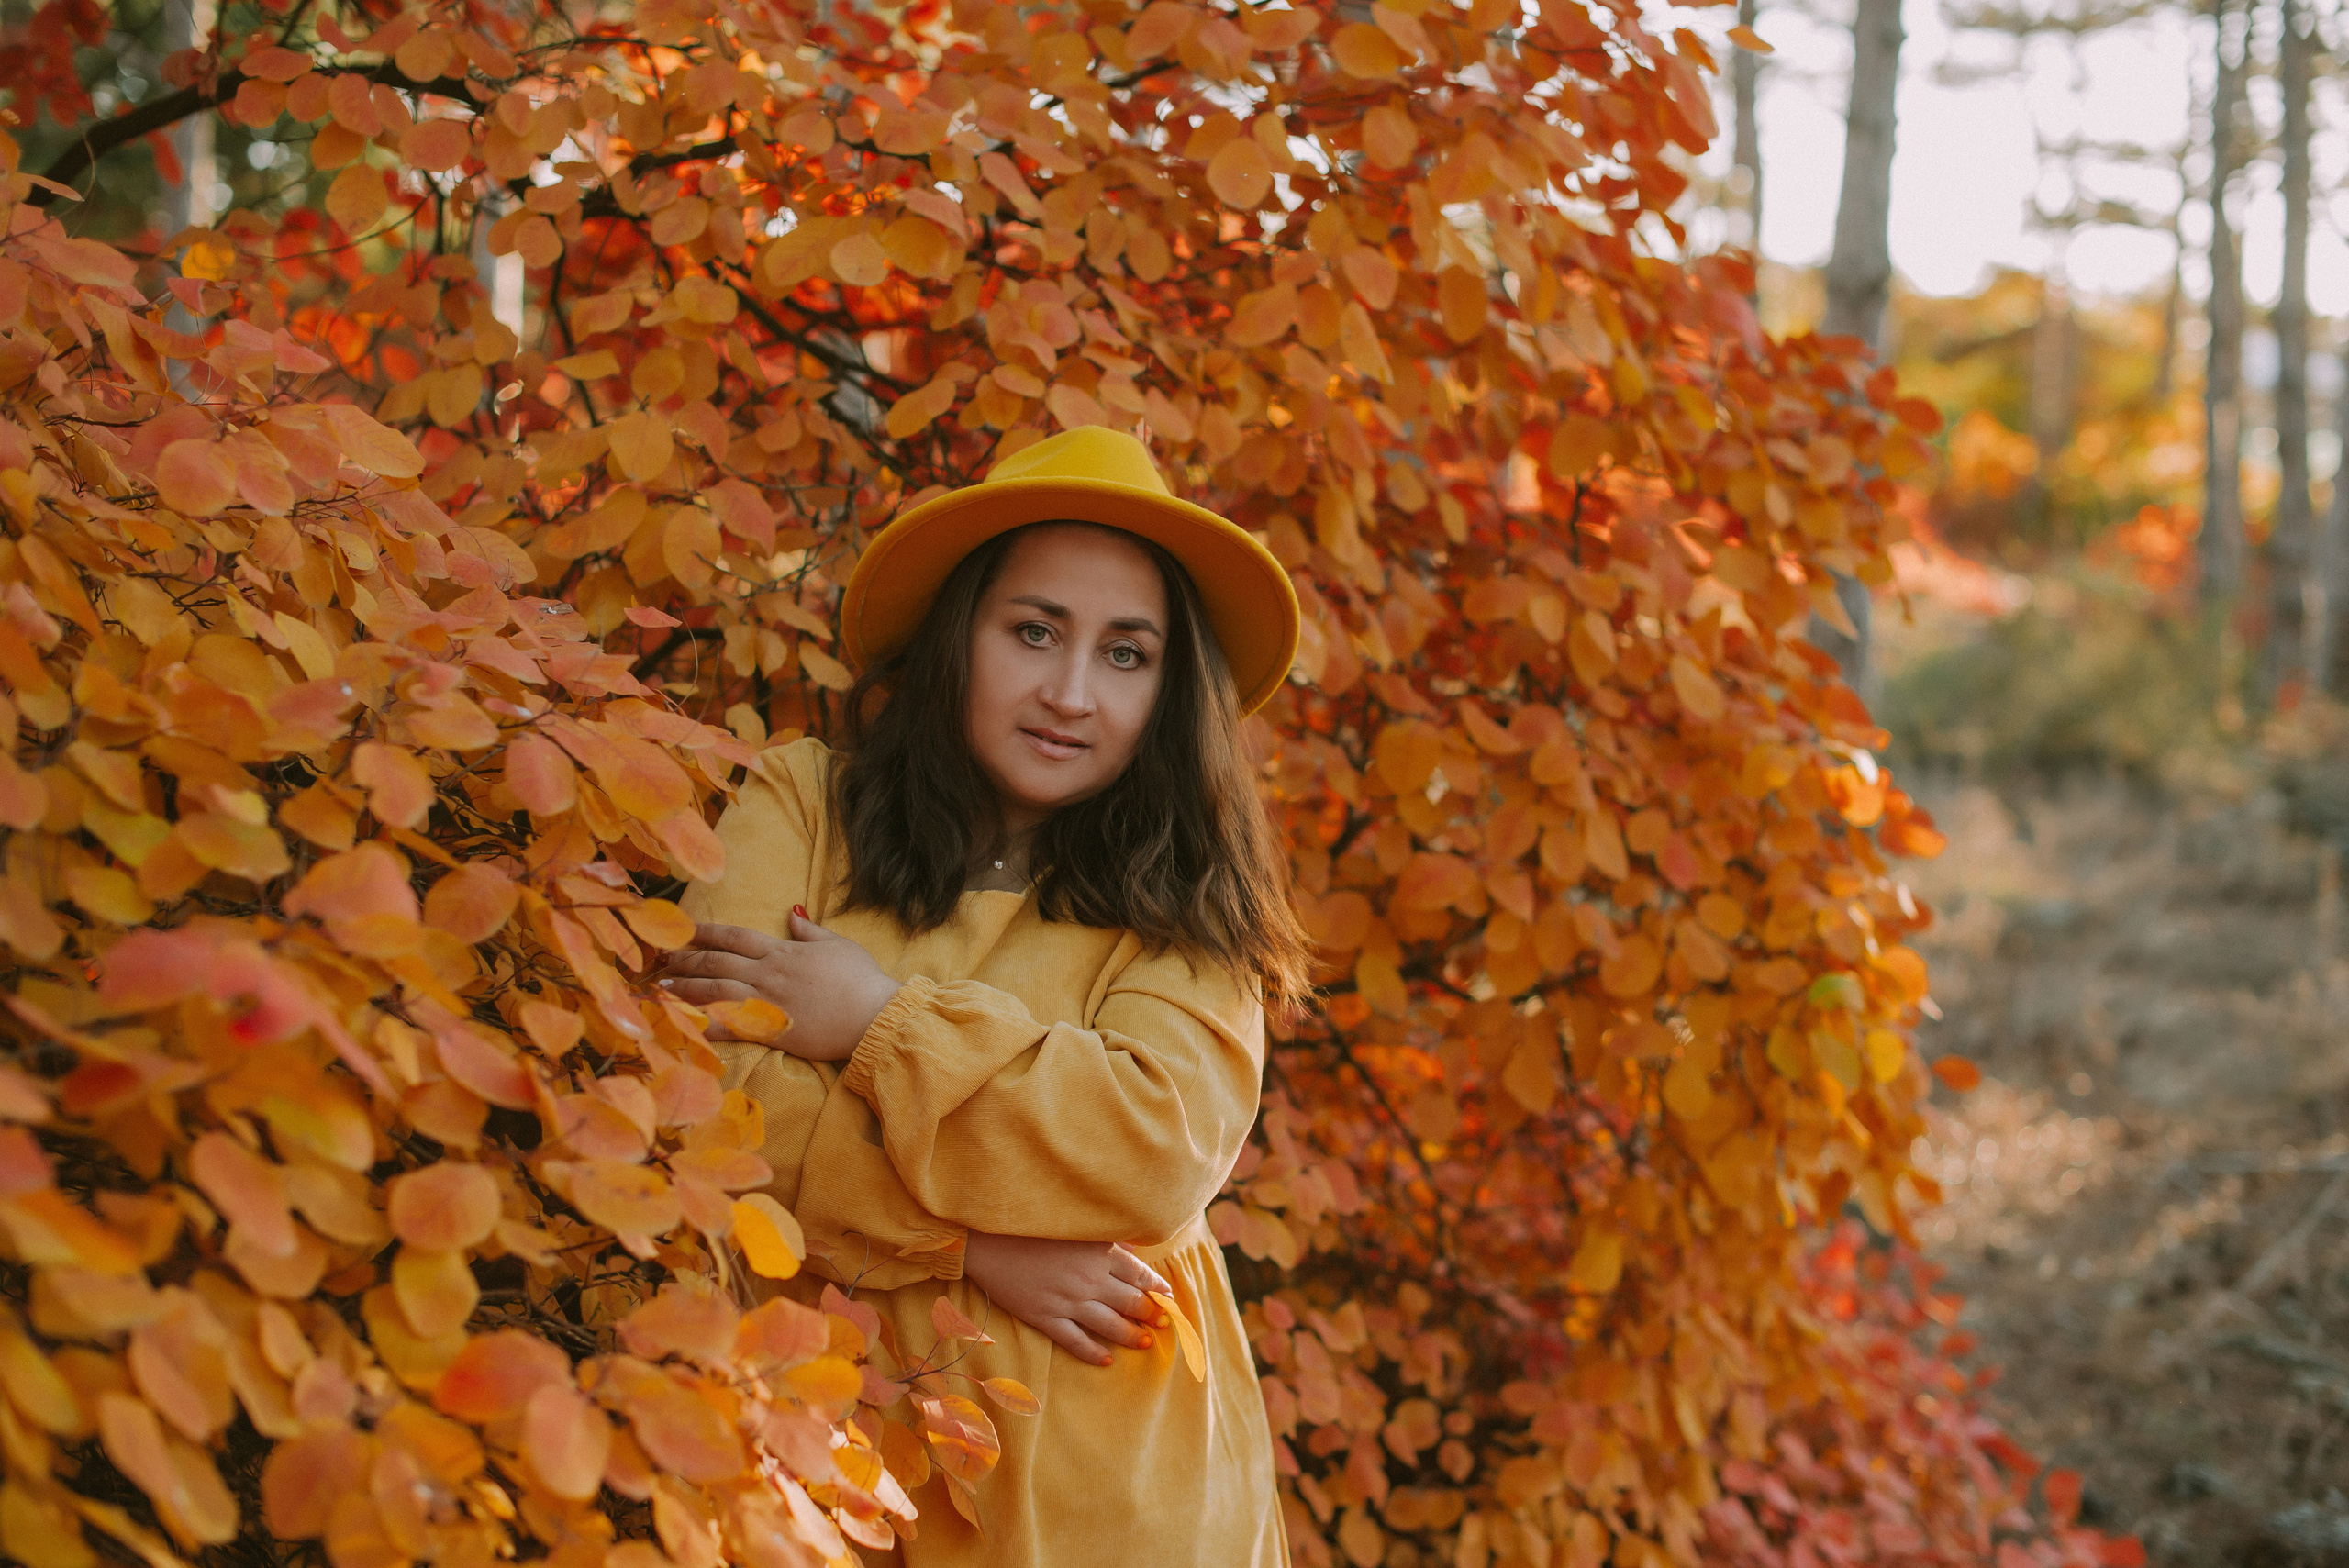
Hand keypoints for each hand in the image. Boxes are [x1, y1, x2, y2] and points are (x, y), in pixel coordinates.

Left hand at [661, 911, 900, 1060]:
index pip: (734, 936)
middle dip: (685, 958)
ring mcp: (766, 1001)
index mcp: (782, 951)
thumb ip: (810, 930)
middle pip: (717, 961)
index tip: (682, 928)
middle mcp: (768, 973)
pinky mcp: (770, 1029)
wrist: (873, 1014)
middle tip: (660, 957)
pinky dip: (703, 1024)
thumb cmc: (861, 979)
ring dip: (686, 987)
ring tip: (662, 986)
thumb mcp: (838, 944)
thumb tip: (792, 912)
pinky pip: (729, 1026)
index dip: (705, 931)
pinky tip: (682, 1024)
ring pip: (715, 990)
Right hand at [961, 1232, 1173, 1366]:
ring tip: (1145, 1343)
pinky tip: (1106, 1360)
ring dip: (1131, 1336)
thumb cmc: (1034, 1228)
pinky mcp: (1045, 1318)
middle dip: (1150, 1314)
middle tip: (1163, 1322)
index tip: (1168, 1297)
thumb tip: (1134, 1251)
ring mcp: (1067, 1301)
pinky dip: (1093, 1352)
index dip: (1158, 1289)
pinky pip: (1075, 1341)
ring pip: (1109, 1325)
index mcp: (1100, 1253)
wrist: (989, 1242)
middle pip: (1130, 1302)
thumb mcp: (1077, 1228)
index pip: (1140, 1275)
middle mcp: (1089, 1279)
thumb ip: (1107, 1240)